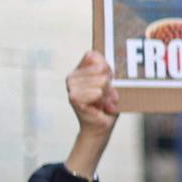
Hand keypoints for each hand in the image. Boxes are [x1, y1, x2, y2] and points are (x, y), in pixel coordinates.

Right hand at [64, 51, 119, 180]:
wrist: (101, 126)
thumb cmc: (107, 103)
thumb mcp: (110, 82)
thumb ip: (104, 67)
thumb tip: (95, 56)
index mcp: (80, 69)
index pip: (94, 56)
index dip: (106, 67)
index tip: (108, 78)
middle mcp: (72, 76)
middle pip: (100, 68)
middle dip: (109, 82)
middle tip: (106, 94)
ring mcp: (70, 87)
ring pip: (99, 81)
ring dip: (107, 93)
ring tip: (104, 101)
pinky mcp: (73, 98)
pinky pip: (95, 93)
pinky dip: (103, 100)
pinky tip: (100, 105)